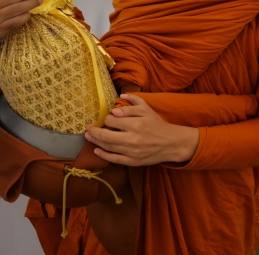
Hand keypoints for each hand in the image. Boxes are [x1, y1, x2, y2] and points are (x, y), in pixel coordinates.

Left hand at [84, 94, 199, 165]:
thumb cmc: (156, 124)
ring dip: (95, 141)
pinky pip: (115, 159)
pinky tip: (96, 150)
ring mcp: (133, 152)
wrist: (171, 143)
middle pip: (106, 136)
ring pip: (108, 147)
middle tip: (87, 128)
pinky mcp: (134, 162)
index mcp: (136, 124)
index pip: (112, 121)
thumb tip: (120, 96)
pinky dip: (103, 155)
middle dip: (93, 131)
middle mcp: (133, 139)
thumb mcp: (146, 108)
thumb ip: (133, 102)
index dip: (105, 119)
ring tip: (88, 136)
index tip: (105, 118)